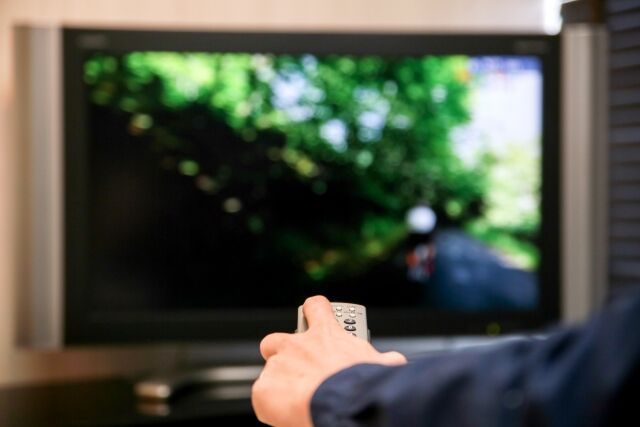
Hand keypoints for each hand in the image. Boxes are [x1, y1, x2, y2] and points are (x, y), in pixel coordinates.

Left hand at [251, 295, 406, 426]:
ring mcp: (278, 365)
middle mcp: (297, 345)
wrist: (343, 404)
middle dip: (282, 352)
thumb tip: (395, 362)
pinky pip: (263, 398)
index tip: (317, 316)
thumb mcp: (382, 365)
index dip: (314, 311)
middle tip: (298, 368)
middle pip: (276, 339)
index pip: (316, 307)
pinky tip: (287, 417)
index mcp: (326, 335)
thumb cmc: (364, 384)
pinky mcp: (264, 389)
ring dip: (282, 385)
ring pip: (270, 372)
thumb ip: (383, 360)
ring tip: (297, 403)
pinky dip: (273, 407)